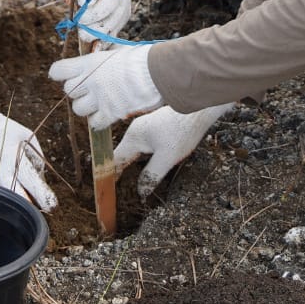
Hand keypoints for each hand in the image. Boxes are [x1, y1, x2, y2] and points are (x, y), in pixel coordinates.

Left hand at [47, 45, 161, 130]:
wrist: (157, 73)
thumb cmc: (141, 59)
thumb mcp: (116, 51)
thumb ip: (102, 58)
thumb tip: (97, 58)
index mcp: (89, 63)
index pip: (59, 70)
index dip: (60, 73)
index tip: (63, 74)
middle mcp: (90, 81)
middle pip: (68, 91)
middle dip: (77, 91)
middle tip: (90, 88)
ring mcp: (99, 99)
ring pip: (78, 109)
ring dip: (86, 107)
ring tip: (99, 102)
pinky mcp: (110, 113)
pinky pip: (95, 123)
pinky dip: (99, 120)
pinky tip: (108, 113)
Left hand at [62, 0, 133, 47]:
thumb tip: (74, 0)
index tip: (79, 1)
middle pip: (112, 1)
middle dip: (94, 15)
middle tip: (80, 23)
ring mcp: (124, 1)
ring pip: (116, 17)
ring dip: (99, 30)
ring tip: (84, 36)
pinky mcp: (124, 15)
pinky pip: (116, 30)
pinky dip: (105, 40)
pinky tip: (95, 46)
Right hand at [114, 103, 232, 196]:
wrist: (197, 111)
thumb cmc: (181, 132)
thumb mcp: (167, 158)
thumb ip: (151, 176)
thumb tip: (140, 191)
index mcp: (133, 138)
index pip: (115, 159)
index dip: (111, 174)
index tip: (107, 189)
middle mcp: (135, 131)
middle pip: (123, 155)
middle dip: (121, 171)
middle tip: (119, 190)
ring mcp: (144, 128)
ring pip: (134, 151)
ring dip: (132, 164)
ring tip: (130, 181)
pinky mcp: (154, 128)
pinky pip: (143, 146)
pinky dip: (142, 158)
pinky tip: (148, 165)